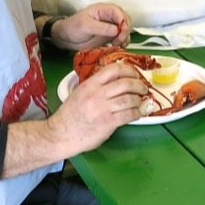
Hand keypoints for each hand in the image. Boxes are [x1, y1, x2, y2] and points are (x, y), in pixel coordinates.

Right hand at [2, 63, 145, 176]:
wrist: (60, 134)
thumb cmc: (70, 115)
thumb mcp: (80, 93)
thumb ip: (96, 86)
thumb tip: (117, 82)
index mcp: (90, 84)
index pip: (114, 69)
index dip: (129, 70)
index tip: (135, 74)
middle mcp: (98, 94)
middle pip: (126, 83)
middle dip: (139, 85)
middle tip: (143, 88)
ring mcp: (104, 108)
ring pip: (130, 98)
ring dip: (139, 100)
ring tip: (141, 102)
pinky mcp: (108, 122)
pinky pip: (129, 114)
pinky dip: (137, 113)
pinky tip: (138, 113)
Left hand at [52, 4, 131, 49]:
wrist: (66, 38)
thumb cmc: (73, 27)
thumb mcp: (85, 25)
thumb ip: (101, 27)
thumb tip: (116, 30)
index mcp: (104, 10)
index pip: (119, 12)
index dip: (123, 22)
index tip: (121, 32)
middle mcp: (109, 17)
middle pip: (126, 21)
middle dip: (125, 31)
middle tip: (119, 40)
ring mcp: (111, 27)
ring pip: (125, 30)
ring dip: (125, 38)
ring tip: (118, 44)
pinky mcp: (110, 36)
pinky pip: (121, 38)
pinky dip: (122, 43)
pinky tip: (118, 47)